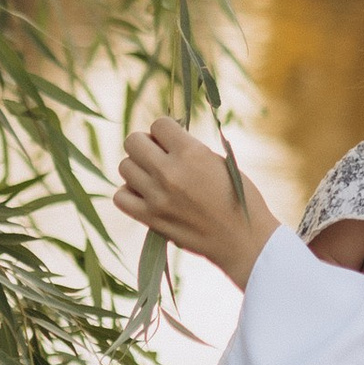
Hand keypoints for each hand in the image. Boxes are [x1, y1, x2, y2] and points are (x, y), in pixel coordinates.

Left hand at [113, 119, 281, 288]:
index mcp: (192, 153)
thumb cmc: (239, 198)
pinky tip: (145, 195)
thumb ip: (189, 150)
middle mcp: (170, 172)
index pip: (159, 124)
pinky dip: (129, 193)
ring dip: (137, 168)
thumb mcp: (220, 162)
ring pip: (124, 167)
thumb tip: (164, 140)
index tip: (174, 141)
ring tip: (154, 177)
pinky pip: (120, 197)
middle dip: (145, 144)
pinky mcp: (151, 219)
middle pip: (133, 142)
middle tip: (159, 155)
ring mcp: (157, 197)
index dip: (166, 130)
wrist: (243, 240)